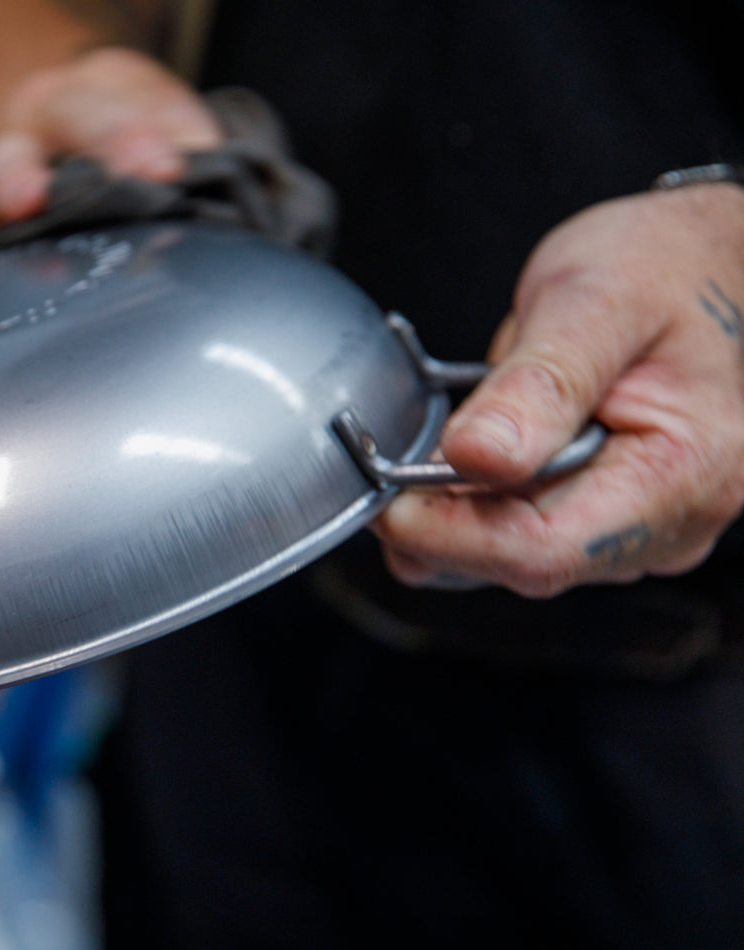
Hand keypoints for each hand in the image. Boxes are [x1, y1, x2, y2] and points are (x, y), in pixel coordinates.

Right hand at [0, 47, 220, 237]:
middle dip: (97, 145)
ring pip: (4, 154)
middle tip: (114, 178)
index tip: (166, 169)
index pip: (134, 103)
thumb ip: (195, 158)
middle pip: (73, 114)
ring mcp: (10, 151)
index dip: (145, 135)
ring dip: (13, 178)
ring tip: (23, 203)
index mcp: (112, 87)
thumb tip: (227, 203)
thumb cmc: (124, 145)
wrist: (54, 137)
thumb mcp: (164, 132)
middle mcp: (53, 109)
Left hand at [372, 182, 743, 596]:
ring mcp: (638, 528)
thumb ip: (540, 382)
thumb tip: (474, 456)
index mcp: (686, 471)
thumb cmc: (665, 266)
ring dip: (447, 518)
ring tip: (414, 452)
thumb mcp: (596, 299)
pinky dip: (467, 507)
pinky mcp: (604, 518)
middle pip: (523, 562)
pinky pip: (518, 535)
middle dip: (438, 525)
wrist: (697, 260)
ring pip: (511, 557)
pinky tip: (449, 461)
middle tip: (379, 465)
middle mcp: (669, 522)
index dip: (449, 535)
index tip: (385, 499)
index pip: (545, 548)